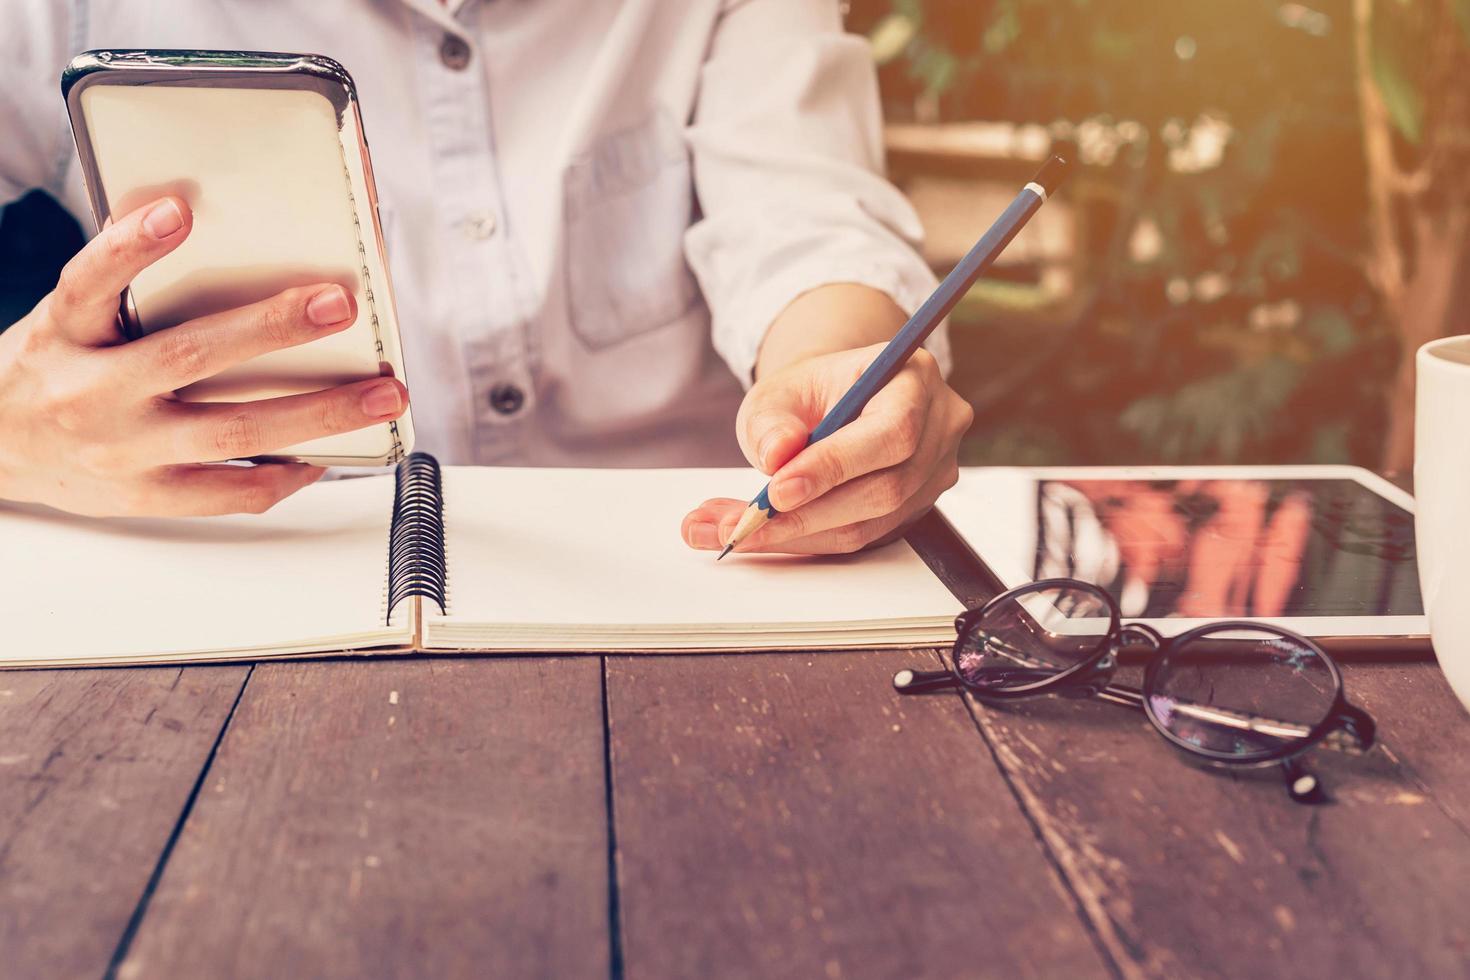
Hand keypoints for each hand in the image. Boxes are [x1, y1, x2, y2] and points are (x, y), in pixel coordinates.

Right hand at [0, 195, 408, 516]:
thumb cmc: (51, 371)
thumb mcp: (65, 320)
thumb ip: (121, 287)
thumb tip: (192, 223)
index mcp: (66, 335)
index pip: (89, 283)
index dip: (129, 247)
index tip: (176, 210)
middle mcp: (93, 394)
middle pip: (190, 357)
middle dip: (271, 329)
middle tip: (339, 304)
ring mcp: (126, 453)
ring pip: (234, 433)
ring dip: (318, 413)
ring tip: (382, 395)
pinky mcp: (150, 497)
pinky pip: (231, 493)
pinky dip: (286, 473)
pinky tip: (328, 454)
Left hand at [682, 343, 971, 553]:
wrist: (833, 400)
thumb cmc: (811, 391)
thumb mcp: (779, 391)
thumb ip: (773, 420)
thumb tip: (778, 453)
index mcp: (914, 377)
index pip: (891, 431)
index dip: (836, 466)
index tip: (776, 491)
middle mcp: (938, 425)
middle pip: (886, 487)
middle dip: (806, 513)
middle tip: (740, 524)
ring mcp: (934, 470)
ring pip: (870, 521)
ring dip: (797, 534)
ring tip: (732, 530)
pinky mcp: (915, 506)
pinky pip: (863, 535)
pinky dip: (807, 539)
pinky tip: (761, 534)